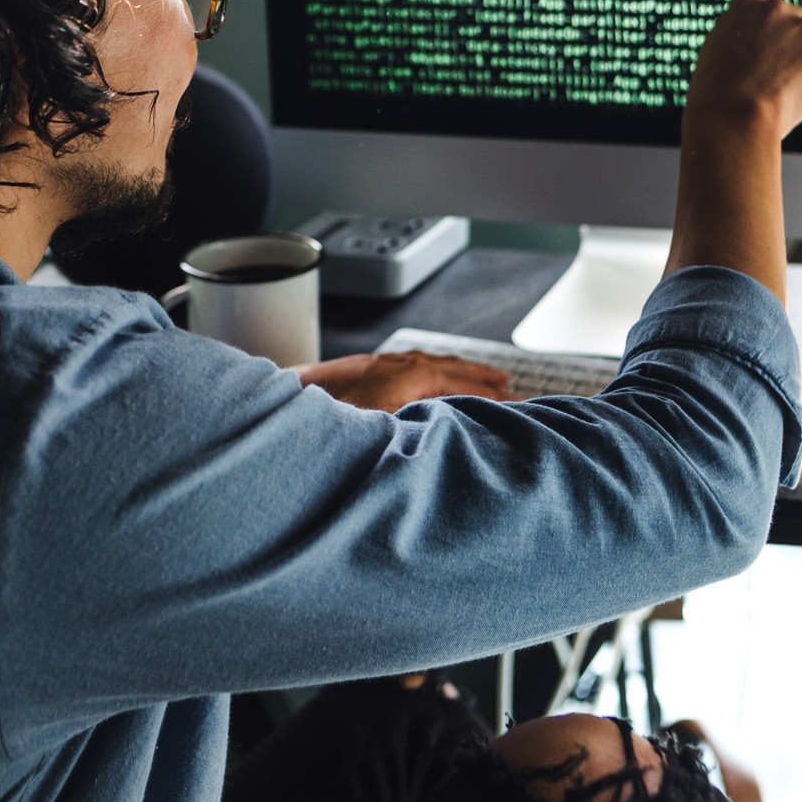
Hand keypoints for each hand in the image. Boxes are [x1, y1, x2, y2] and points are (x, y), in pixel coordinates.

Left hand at [293, 350, 514, 411]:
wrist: (285, 400)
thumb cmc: (328, 417)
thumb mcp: (381, 430)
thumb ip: (419, 431)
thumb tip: (450, 439)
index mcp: (411, 376)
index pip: (465, 385)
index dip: (492, 397)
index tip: (516, 406)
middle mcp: (400, 364)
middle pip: (453, 368)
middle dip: (483, 377)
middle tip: (509, 386)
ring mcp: (382, 363)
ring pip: (434, 363)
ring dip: (460, 370)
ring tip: (480, 378)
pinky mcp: (366, 368)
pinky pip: (415, 363)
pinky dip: (436, 368)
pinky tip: (432, 377)